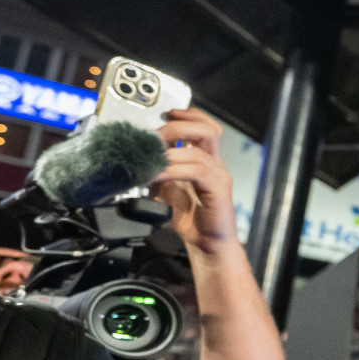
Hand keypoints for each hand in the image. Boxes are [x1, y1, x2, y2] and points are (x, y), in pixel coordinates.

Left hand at [150, 109, 240, 257]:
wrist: (207, 246)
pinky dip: (173, 170)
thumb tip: (140, 158)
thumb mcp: (169, 189)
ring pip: (197, 150)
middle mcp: (216, 165)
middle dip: (178, 127)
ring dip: (168, 152)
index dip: (188, 116)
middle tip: (156, 136)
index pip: (205, 127)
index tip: (168, 113)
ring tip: (149, 158)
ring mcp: (219, 176)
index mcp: (206, 161)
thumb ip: (161, 171)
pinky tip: (157, 175)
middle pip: (206, 130)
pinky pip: (196, 171)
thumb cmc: (191, 220)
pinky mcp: (218, 189)